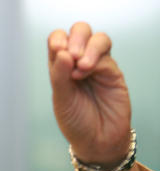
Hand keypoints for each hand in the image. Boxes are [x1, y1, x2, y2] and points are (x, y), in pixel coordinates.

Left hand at [48, 22, 131, 165]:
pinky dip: (95, 58)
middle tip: (71, 56)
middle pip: (79, 31)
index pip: (57, 39)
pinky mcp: (112, 72)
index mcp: (60, 67)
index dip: (57, 39)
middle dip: (75, 37)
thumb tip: (62, 52)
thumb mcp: (61, 100)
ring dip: (87, 46)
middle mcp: (78, 62)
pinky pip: (107, 54)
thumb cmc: (75, 121)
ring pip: (97, 38)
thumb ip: (59, 76)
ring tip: (81, 67)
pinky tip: (86, 72)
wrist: (98, 140)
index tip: (58, 51)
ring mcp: (97, 66)